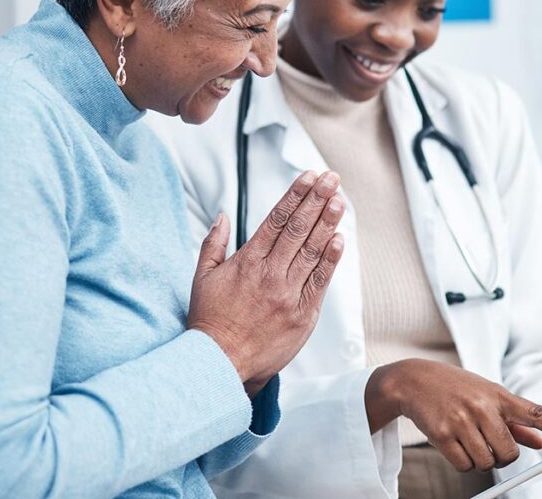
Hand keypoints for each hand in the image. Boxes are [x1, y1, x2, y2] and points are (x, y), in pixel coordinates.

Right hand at [187, 170, 344, 393]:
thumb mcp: (202, 277)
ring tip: (339, 200)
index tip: (309, 177)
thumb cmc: (209, 321)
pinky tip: (339, 240)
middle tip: (331, 179)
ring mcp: (288, 295)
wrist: (219, 364)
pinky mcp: (302, 316)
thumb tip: (223, 216)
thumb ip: (213, 244)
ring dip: (328, 223)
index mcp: (247, 261)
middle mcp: (270, 274)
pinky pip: (319, 283)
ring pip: (312, 252)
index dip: (295, 196)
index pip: (276, 219)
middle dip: (316, 200)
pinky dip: (330, 260)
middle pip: (298, 229)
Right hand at [367, 360, 541, 472]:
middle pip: (509, 453)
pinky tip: (455, 445)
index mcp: (498, 395)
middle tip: (491, 446)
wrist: (413, 380)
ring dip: (480, 460)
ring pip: (486, 462)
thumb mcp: (487, 396)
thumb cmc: (456, 388)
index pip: (535, 412)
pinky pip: (464, 465)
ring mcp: (461, 420)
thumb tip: (541, 442)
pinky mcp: (441, 434)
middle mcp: (482, 406)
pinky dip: (463, 463)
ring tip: (468, 440)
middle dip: (503, 457)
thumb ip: (515, 421)